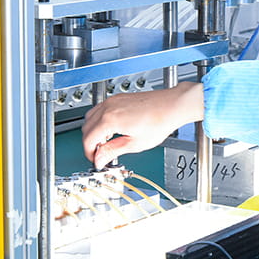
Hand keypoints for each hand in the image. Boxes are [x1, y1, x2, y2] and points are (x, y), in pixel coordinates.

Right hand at [82, 82, 203, 168]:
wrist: (173, 105)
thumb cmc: (160, 121)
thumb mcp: (136, 143)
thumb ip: (113, 151)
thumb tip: (100, 159)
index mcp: (110, 120)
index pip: (88, 140)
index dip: (90, 154)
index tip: (96, 160)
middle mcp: (108, 107)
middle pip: (86, 128)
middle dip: (90, 143)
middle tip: (101, 154)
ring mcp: (113, 101)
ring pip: (90, 117)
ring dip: (94, 131)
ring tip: (108, 142)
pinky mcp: (118, 98)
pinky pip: (100, 110)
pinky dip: (100, 121)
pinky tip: (112, 129)